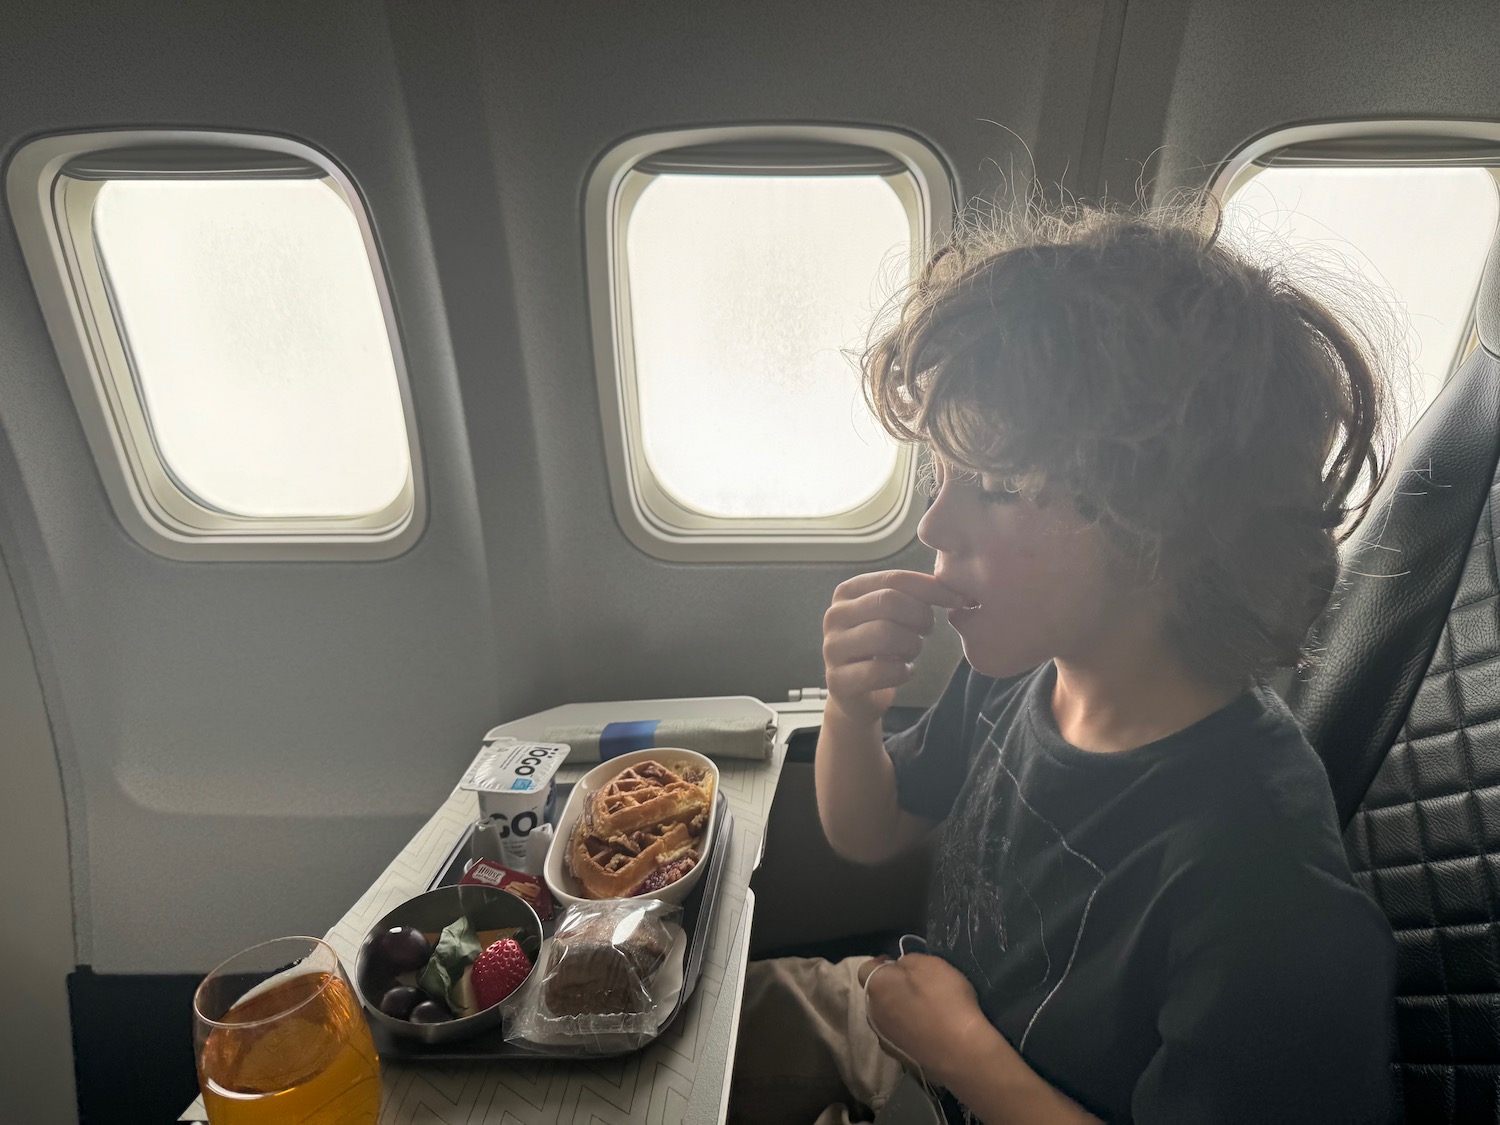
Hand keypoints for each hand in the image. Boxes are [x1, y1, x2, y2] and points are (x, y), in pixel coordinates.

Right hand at [823, 571, 964, 724]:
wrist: (855, 694)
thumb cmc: (880, 648)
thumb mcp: (892, 615)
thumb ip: (913, 596)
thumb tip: (952, 587)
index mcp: (848, 592)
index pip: (893, 579)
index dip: (930, 588)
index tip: (957, 599)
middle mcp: (834, 616)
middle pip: (889, 602)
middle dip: (920, 616)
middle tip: (926, 630)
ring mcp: (832, 648)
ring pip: (885, 634)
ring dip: (911, 645)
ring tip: (910, 652)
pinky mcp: (837, 680)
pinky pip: (881, 671)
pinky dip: (902, 672)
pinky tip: (903, 671)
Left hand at [858, 953, 997, 1086]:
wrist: (959, 1051)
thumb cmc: (944, 999)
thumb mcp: (930, 963)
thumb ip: (908, 962)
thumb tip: (900, 968)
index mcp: (876, 986)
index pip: (866, 969)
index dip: (881, 964)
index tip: (897, 963)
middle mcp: (873, 1014)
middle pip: (877, 996)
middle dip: (891, 989)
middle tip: (916, 988)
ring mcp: (885, 1040)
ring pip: (887, 1019)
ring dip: (900, 1013)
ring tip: (925, 1014)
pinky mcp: (899, 1060)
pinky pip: (900, 1039)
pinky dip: (910, 1033)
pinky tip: (929, 1034)